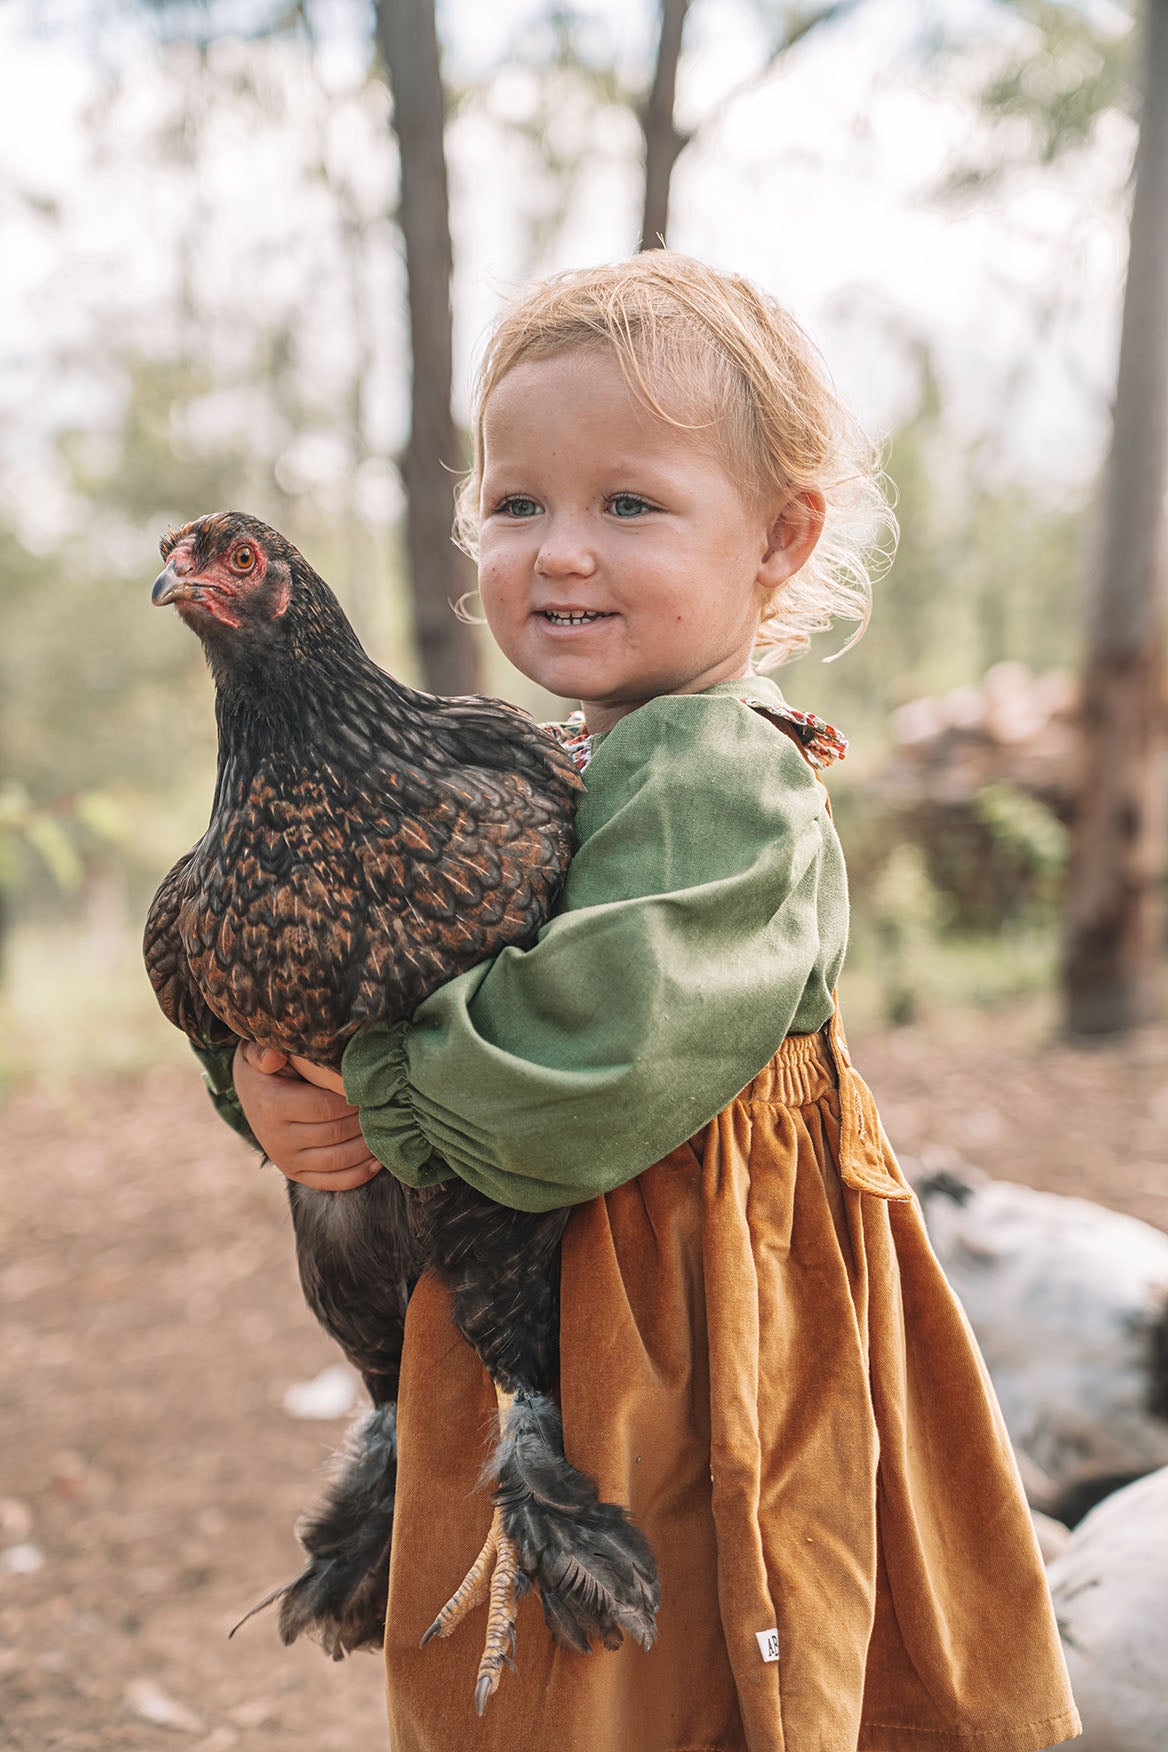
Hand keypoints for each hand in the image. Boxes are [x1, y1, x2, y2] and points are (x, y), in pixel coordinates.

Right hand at [233, 1041, 382, 1191]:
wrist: (250, 1092)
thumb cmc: (266, 1067)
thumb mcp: (257, 1052)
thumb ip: (263, 1051)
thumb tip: (273, 1058)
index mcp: (273, 1106)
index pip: (325, 1107)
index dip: (353, 1099)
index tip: (373, 1088)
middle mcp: (278, 1138)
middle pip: (335, 1133)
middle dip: (365, 1121)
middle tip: (389, 1107)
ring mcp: (286, 1160)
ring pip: (338, 1160)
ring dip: (367, 1148)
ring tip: (388, 1129)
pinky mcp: (295, 1174)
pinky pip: (332, 1182)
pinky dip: (359, 1174)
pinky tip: (379, 1160)